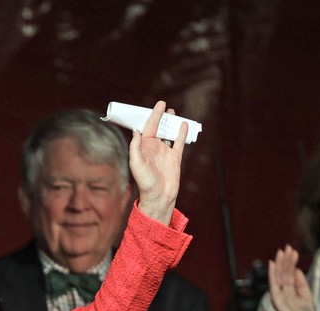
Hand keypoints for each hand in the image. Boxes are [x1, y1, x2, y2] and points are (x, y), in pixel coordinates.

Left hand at [128, 101, 186, 222]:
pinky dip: (182, 133)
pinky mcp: (175, 157)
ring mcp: (165, 152)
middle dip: (160, 116)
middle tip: (163, 104)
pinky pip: (179, 142)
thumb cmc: (145, 182)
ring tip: (172, 112)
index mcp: (144, 147)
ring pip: (168, 133)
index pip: (147, 127)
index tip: (156, 106)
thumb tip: (136, 130)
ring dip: (170, 122)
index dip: (151, 116)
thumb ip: (135, 147)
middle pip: (157, 128)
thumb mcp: (136, 164)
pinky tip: (183, 124)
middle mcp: (154, 148)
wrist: (159, 196)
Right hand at [268, 245, 315, 310]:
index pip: (289, 275)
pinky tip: (273, 266)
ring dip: (278, 265)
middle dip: (285, 261)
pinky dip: (273, 276)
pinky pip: (274, 287)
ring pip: (278, 278)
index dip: (291, 263)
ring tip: (280, 253)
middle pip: (283, 274)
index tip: (293, 251)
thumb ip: (302, 285)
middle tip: (286, 247)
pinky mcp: (278, 303)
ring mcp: (280, 298)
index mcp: (291, 293)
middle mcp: (284, 294)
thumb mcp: (308, 299)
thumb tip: (296, 270)